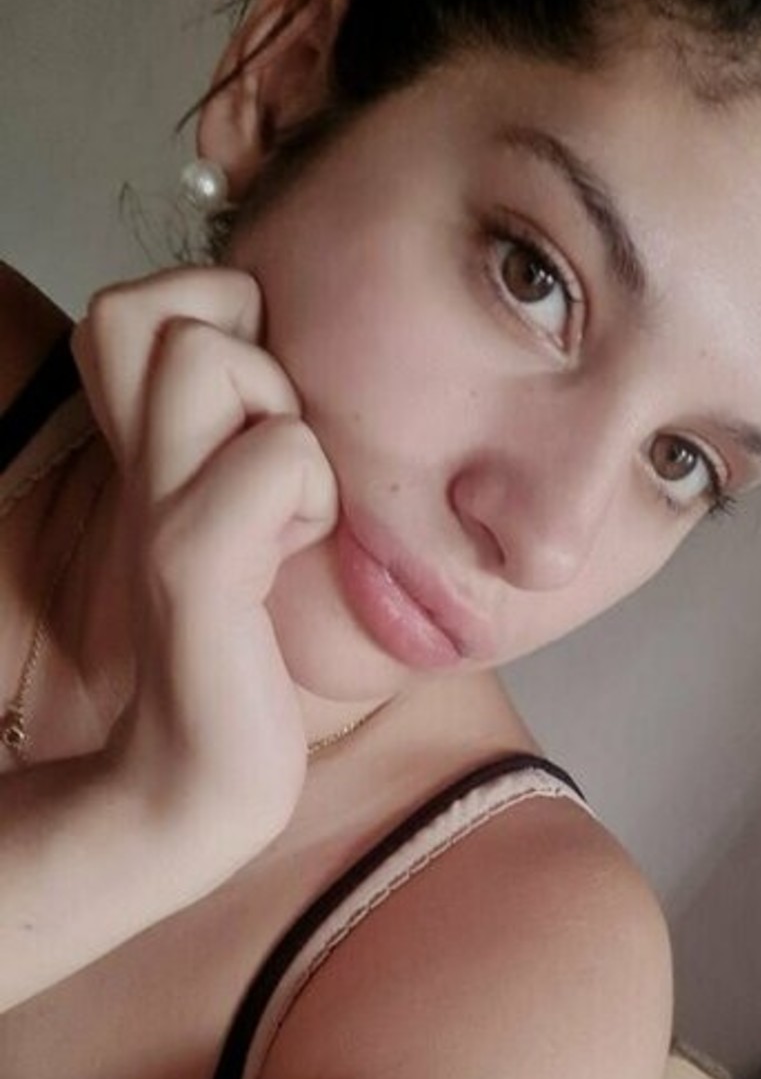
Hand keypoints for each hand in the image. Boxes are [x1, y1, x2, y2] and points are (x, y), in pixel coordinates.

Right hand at [72, 266, 339, 870]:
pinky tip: (296, 554)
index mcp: (149, 447)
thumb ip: (250, 439)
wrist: (203, 778)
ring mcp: (158, 511)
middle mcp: (136, 463)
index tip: (265, 419)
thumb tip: (308, 361)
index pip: (138, 300)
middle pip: (140, 304)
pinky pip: (272, 459)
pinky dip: (307, 496)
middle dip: (241, 347)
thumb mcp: (246, 522)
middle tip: (277, 450)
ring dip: (279, 417)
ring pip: (202, 356)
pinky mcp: (195, 567)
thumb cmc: (246, 652)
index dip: (218, 323)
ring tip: (291, 504)